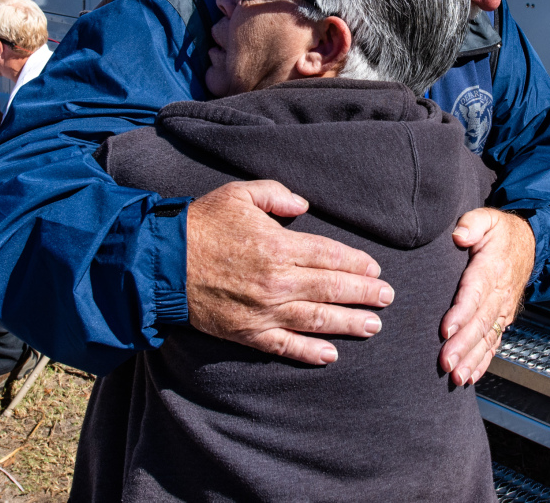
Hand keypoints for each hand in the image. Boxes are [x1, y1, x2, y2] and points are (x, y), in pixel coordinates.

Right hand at [186, 179, 392, 365]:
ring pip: (317, 320)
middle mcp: (276, 280)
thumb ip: (276, 194)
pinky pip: (285, 346)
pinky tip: (330, 355)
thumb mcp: (239, 194)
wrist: (161, 262)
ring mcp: (263, 310)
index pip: (330, 256)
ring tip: (372, 326)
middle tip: (388, 299)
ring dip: (348, 323)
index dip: (357, 264)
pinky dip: (310, 352)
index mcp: (278, 245)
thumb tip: (303, 205)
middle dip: (364, 294)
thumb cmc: (201, 224)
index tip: (375, 270)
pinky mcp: (247, 333)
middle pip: (332, 289)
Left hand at [440, 208, 534, 385]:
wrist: (529, 244)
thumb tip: (459, 235)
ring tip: (456, 377)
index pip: (475, 293)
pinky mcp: (502, 318)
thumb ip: (472, 223)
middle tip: (446, 363)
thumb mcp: (487, 218)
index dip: (461, 313)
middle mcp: (499, 293)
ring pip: (487, 338)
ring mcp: (503, 309)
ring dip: (472, 359)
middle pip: (480, 322)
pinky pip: (494, 343)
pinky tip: (470, 377)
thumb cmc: (501, 233)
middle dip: (463, 345)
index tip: (445, 330)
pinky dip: (483, 362)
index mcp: (492, 268)